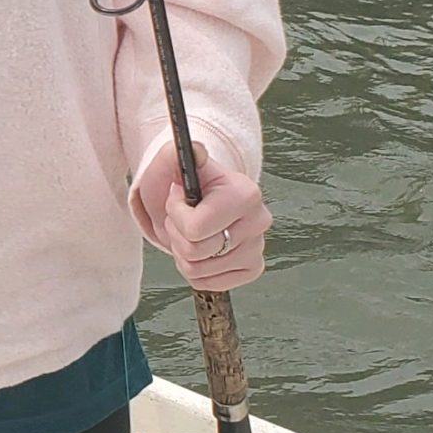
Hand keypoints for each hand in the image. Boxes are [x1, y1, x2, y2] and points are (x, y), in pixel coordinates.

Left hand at [136, 141, 271, 291]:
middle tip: (182, 218)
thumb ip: (180, 154)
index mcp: (246, 193)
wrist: (195, 200)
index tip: (178, 197)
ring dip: (183, 254)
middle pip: (196, 252)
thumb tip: (195, 149)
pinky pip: (208, 283)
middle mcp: (259, 221)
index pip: (196, 228)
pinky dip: (195, 271)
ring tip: (190, 232)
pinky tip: (201, 249)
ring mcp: (258, 247)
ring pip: (198, 270)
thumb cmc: (183, 184)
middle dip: (176, 236)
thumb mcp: (173, 163)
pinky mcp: (253, 268)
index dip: (175, 215)